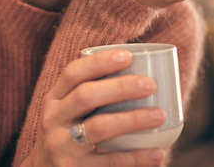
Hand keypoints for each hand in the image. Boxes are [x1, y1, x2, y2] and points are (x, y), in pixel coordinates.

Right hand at [24, 49, 167, 166]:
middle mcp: (53, 121)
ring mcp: (63, 147)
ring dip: (133, 119)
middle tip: (150, 84)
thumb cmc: (67, 138)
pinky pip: (110, 162)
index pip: (72, 74)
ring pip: (99, 127)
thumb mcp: (65, 115)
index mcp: (53, 101)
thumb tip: (138, 74)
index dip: (99, 62)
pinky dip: (136, 157)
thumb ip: (88, 98)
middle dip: (120, 87)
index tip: (127, 56)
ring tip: (160, 115)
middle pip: (86, 96)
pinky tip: (157, 153)